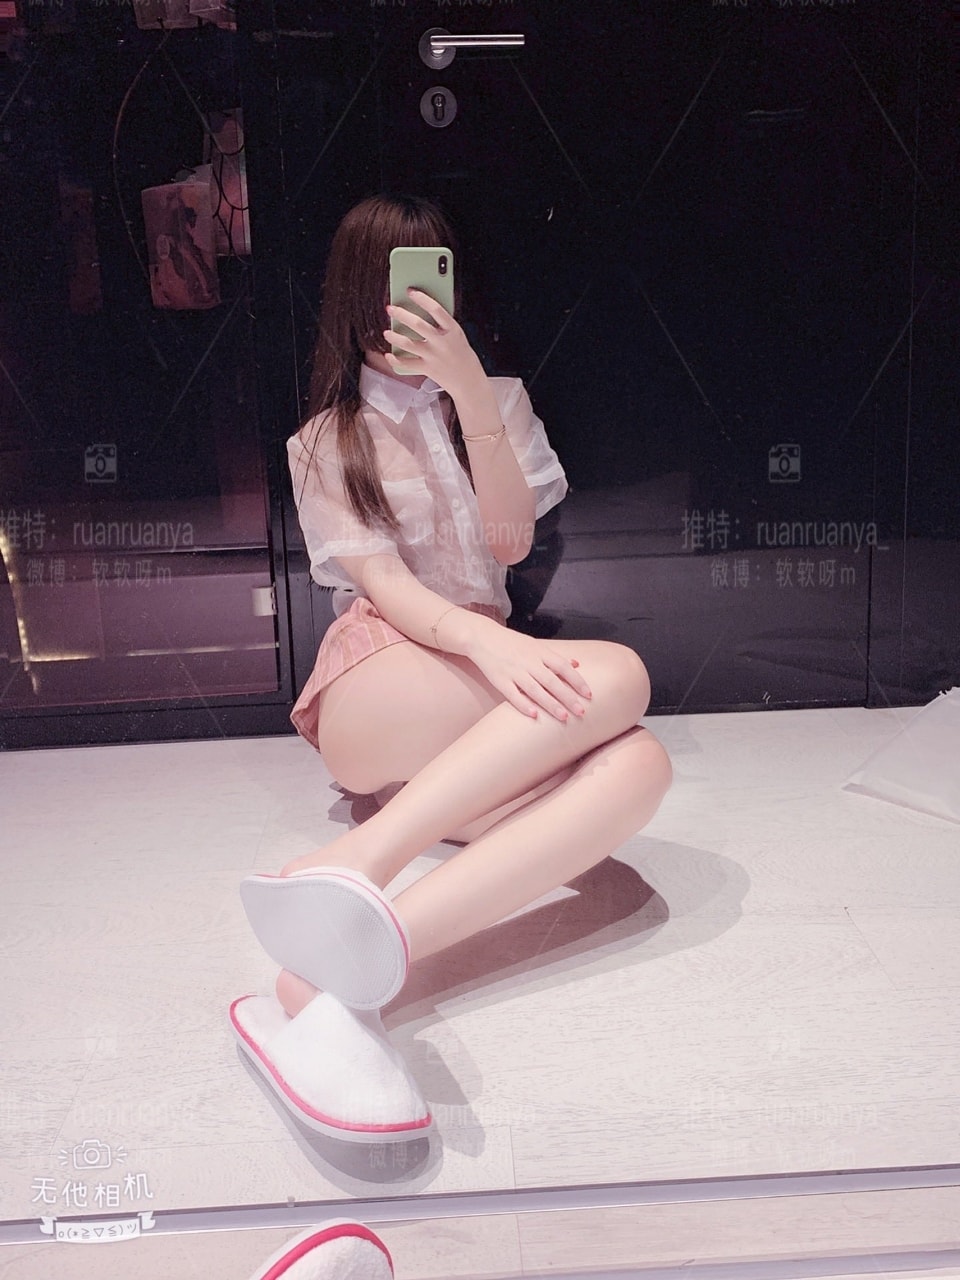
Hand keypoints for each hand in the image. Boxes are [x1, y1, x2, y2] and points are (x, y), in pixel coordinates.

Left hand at [382, 288, 484, 399]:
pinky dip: (395, 360)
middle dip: (401, 314)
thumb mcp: (457, 336)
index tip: (410, 291)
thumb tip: (419, 311)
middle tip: (390, 308)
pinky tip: (388, 354)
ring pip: (409, 344)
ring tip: (386, 332)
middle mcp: (442, 342)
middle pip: (418, 325)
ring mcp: (434, 356)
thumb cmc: (462, 355)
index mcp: (452, 330)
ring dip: (394, 337)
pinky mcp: (427, 369)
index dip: (422, 298)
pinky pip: (407, 364)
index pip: (436, 309)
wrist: (469, 381)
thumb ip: (442, 325)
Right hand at [465, 625, 592, 722]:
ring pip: (535, 690)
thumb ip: (555, 656)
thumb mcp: (535, 644)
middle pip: (552, 681)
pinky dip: (523, 705)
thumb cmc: (511, 642)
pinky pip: (512, 695)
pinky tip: (534, 715)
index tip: (588, 694)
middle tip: (581, 712)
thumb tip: (577, 663)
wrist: (482, 636)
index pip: (563, 667)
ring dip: (550, 704)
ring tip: (563, 717)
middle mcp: (528, 662)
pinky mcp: (499, 680)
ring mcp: (514, 671)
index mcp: (539, 652)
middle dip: (567, 697)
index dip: (577, 681)